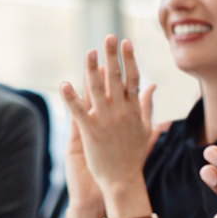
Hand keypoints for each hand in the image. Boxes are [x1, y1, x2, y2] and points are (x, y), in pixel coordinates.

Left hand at [60, 36, 156, 202]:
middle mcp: (120, 112)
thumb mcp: (144, 127)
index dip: (129, 59)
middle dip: (112, 56)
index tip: (126, 41)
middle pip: (116, 78)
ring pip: (97, 90)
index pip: (132, 78)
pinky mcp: (90, 132)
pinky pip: (79, 112)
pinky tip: (64, 84)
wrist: (123, 181)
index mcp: (133, 110)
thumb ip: (146, 104)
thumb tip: (153, 85)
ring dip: (91, 70)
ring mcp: (105, 121)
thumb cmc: (133, 155)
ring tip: (88, 52)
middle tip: (108, 36)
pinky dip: (71, 98)